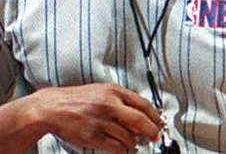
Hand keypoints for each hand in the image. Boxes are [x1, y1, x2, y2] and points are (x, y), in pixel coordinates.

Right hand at [32, 83, 162, 152]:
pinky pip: (115, 146)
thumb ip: (121, 100)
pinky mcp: (92, 136)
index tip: (160, 123)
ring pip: (128, 136)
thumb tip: (142, 114)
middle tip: (155, 137)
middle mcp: (109, 105)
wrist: (53, 108)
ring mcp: (101, 121)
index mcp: (114, 92)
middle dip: (151, 131)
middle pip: (140, 120)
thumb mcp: (102, 92)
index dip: (155, 116)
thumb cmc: (78, 100)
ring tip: (134, 143)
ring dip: (134, 142)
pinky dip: (122, 149)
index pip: (143, 104)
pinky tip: (123, 148)